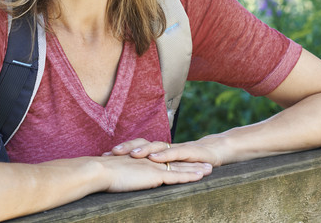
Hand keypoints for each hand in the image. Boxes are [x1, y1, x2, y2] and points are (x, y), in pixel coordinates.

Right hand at [99, 154, 210, 192]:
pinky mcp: (155, 175)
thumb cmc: (101, 174)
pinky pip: (176, 176)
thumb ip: (122, 176)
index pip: (164, 161)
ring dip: (196, 169)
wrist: (99, 170)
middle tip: (207, 164)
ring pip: (180, 168)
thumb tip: (120, 181)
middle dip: (192, 163)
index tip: (188, 163)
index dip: (176, 162)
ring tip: (210, 170)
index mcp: (142, 161)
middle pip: (176, 162)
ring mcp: (154, 167)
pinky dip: (189, 176)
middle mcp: (151, 162)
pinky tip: (200, 177)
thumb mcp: (115, 174)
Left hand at [105, 137, 224, 167]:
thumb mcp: (168, 168)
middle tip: (112, 152)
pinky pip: (175, 153)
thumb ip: (152, 170)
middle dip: (127, 148)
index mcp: (158, 152)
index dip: (122, 151)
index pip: (137, 148)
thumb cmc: (189, 161)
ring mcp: (176, 149)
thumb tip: (130, 177)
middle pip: (143, 144)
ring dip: (144, 149)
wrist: (214, 151)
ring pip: (157, 147)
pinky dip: (164, 155)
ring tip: (132, 153)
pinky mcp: (189, 152)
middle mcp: (165, 148)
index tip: (105, 155)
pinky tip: (155, 158)